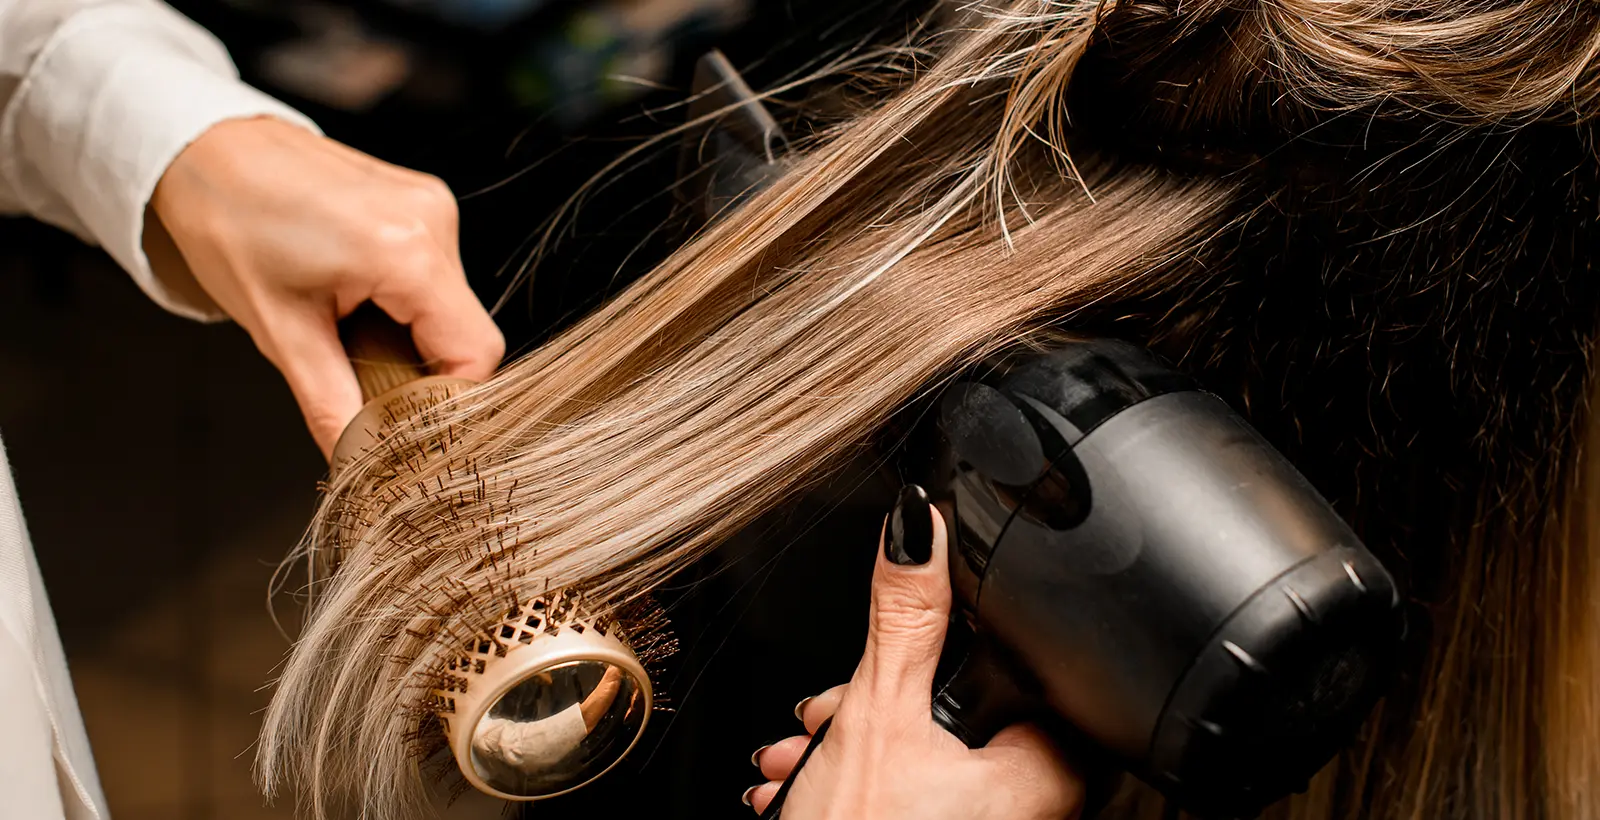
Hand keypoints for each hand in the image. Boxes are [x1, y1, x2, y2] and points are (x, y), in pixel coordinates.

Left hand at [148, 116, 503, 456]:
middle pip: (465, 331)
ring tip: (346, 325)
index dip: (445, 399)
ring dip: (411, 334)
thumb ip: (332, 405)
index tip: (402, 421)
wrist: (205, 148)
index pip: (475, 354)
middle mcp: (433, 220)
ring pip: (452, 305)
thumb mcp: (280, 331)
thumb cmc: (230, 224)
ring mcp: (432, 204)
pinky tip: (354, 294)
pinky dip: (404, 301)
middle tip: (360, 378)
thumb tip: (360, 462)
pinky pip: (436, 272)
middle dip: (421, 368)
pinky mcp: (422, 200)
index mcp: (406, 251)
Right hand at [744, 486, 1083, 818]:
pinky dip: (860, 778)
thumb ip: (905, 614)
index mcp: (1044, 772)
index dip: (954, 647)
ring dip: (854, 739)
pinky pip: (910, 792)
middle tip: (836, 707)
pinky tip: (811, 783)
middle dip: (878, 697)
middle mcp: (1029, 809)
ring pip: (922, 751)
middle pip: (958, 708)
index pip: (1026, 667)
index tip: (912, 638)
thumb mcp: (875, 715)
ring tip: (808, 753)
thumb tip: (920, 528)